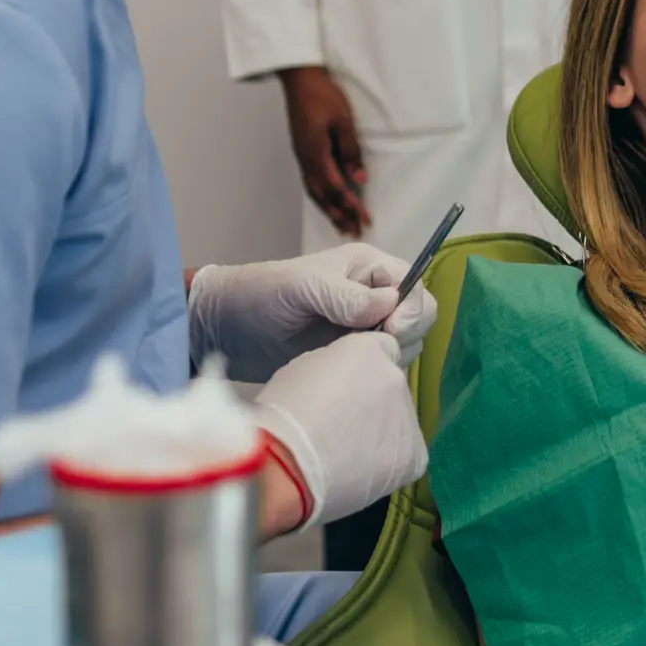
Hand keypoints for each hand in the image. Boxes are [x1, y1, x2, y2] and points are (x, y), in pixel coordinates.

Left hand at [187, 245, 438, 382]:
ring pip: (406, 344)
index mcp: (368, 269)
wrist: (226, 331)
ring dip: (390, 355)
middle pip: (418, 315)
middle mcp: (373, 297)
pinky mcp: (351, 358)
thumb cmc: (260, 294)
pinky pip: (382, 366)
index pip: (413, 283)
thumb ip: (345, 295)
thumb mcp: (302, 287)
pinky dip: (375, 373)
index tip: (392, 328)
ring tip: (353, 360)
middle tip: (374, 346)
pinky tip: (349, 376)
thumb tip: (390, 303)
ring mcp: (363, 330)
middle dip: (405, 332)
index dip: (411, 306)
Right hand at [250, 328, 427, 531]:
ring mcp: (408, 416)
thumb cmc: (281, 416)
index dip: (361, 374)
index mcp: (369, 348)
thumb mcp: (303, 367)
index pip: (381, 350)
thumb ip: (336, 366)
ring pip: (397, 424)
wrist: (285, 463)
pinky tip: (356, 472)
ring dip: (379, 435)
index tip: (344, 393)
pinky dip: (384, 467)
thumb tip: (345, 379)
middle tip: (339, 428)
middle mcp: (396, 376)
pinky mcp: (413, 455)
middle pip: (390, 389)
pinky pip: (403, 458)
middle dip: (372, 405)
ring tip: (343, 456)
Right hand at [280, 66, 369, 236]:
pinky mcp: (302, 151)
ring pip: (314, 191)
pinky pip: (310, 182)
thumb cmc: (323, 96)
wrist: (300, 80)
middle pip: (323, 195)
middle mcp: (305, 160)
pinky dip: (320, 196)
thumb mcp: (343, 121)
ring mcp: (301, 156)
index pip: (336, 188)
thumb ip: (350, 151)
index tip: (364, 220)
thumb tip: (359, 180)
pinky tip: (327, 201)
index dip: (351, 206)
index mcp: (315, 154)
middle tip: (353, 232)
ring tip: (341, 225)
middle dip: (339, 215)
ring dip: (328, 209)